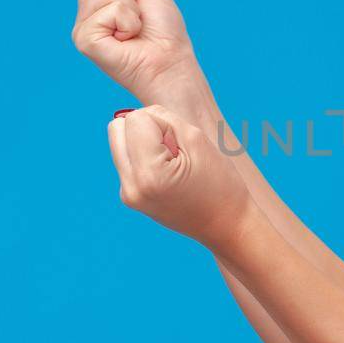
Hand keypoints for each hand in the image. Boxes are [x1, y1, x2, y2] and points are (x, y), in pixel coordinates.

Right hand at [73, 0, 215, 113]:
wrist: (170, 63)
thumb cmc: (163, 30)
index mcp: (96, 1)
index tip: (137, 2)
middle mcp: (85, 15)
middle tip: (136, 18)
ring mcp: (82, 29)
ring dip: (129, 9)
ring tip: (134, 29)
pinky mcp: (85, 41)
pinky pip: (109, 11)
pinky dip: (128, 22)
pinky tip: (127, 40)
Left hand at [108, 104, 253, 250]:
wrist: (226, 225)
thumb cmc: (220, 183)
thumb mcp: (196, 139)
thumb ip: (162, 119)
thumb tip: (131, 117)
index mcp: (148, 173)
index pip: (135, 119)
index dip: (161, 122)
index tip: (180, 143)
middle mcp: (131, 186)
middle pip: (117, 128)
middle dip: (143, 128)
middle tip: (172, 148)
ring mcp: (128, 194)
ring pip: (119, 142)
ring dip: (142, 142)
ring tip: (171, 161)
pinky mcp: (130, 197)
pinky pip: (126, 159)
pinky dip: (144, 157)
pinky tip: (167, 172)